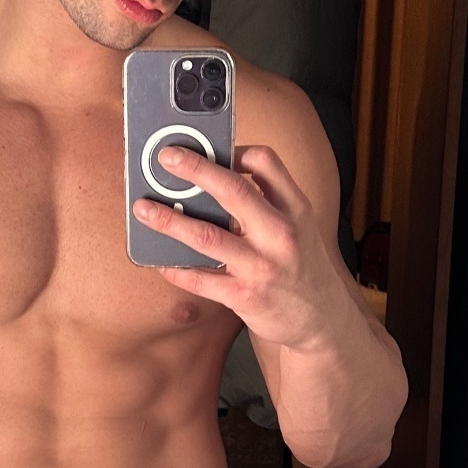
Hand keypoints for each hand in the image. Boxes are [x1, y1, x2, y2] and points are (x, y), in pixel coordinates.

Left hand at [132, 143, 343, 351]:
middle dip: (195, 170)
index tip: (208, 146)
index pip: (266, 163)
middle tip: (166, 157)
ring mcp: (262, 266)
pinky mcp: (245, 296)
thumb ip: (268, 201)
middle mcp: (280, 234)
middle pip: (233, 191)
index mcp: (295, 209)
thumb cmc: (302, 266)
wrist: (323, 321)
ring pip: (207, 236)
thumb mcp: (300, 226)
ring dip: (169, 220)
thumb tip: (215, 177)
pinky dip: (176, 268)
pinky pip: (201, 279)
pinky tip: (160, 260)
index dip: (234, 149)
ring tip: (144, 209)